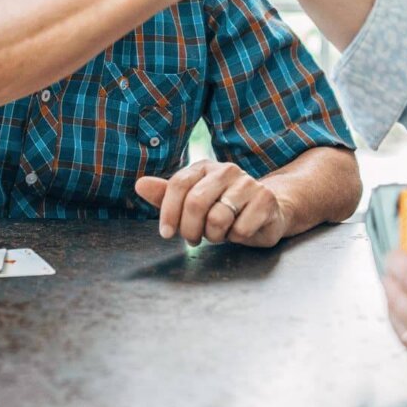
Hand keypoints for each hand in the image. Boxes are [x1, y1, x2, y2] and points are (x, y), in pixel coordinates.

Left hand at [137, 160, 289, 246]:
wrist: (267, 210)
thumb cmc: (223, 208)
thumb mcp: (191, 202)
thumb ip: (165, 195)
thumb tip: (139, 184)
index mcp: (204, 167)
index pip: (178, 185)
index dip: (169, 213)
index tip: (167, 234)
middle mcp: (226, 170)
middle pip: (196, 202)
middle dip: (190, 229)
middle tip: (195, 239)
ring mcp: (248, 183)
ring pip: (218, 219)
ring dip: (215, 236)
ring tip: (220, 232)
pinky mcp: (265, 200)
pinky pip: (240, 230)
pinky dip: (237, 237)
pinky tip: (241, 230)